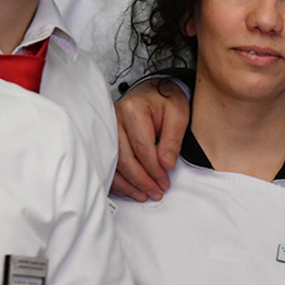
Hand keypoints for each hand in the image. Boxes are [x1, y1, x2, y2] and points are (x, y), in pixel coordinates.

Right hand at [112, 78, 190, 200]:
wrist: (154, 90)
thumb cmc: (166, 100)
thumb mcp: (178, 114)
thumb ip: (172, 140)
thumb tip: (165, 165)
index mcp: (134, 109)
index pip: (142, 147)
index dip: (153, 169)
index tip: (164, 182)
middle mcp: (115, 119)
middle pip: (124, 158)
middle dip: (141, 180)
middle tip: (155, 192)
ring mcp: (107, 129)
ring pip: (113, 164)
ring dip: (128, 184)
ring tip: (143, 195)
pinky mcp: (105, 138)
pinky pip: (108, 163)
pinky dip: (118, 179)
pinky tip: (128, 189)